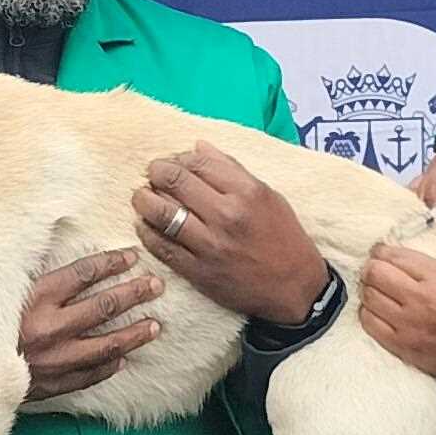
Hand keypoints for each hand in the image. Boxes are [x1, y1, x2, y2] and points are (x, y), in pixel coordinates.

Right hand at [18, 249, 163, 401]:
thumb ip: (28, 273)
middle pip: (102, 306)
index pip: (83, 274)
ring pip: (106, 344)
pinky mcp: (52, 384)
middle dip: (133, 294)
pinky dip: (108, 365)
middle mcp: (48, 327)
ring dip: (133, 333)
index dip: (110, 264)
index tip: (131, 257)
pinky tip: (122, 358)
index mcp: (35, 298)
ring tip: (155, 325)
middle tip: (155, 286)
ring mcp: (54, 358)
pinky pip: (89, 375)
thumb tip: (51, 239)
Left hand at [135, 147, 331, 325]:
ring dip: (144, 200)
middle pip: (175, 182)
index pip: (197, 162)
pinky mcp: (199, 272)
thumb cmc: (283, 237)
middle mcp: (227, 216)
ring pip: (162, 213)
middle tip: (152, 173)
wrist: (294, 288)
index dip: (177, 157)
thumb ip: (232, 169)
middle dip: (156, 172)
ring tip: (141, 196)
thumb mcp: (268, 195)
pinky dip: (147, 232)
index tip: (172, 161)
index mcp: (246, 192)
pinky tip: (145, 224)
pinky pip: (162, 247)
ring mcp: (211, 245)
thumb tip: (198, 146)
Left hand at [360, 243, 435, 382]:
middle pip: (375, 274)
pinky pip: (370, 324)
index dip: (382, 252)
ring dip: (370, 291)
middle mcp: (420, 300)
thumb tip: (398, 257)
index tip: (380, 252)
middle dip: (372, 268)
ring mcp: (408, 325)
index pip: (395, 256)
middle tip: (376, 270)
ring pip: (369, 298)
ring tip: (379, 291)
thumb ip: (429, 265)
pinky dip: (369, 314)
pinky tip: (379, 311)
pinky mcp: (402, 346)